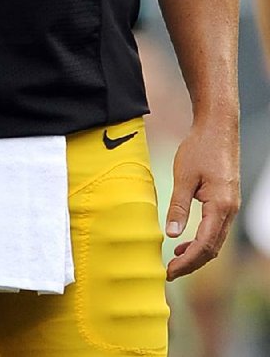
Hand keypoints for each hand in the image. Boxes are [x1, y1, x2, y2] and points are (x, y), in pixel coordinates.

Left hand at [164, 119, 239, 279]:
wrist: (218, 128)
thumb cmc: (200, 148)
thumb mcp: (184, 176)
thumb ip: (178, 206)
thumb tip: (171, 234)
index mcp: (220, 207)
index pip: (205, 246)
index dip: (187, 262)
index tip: (169, 271)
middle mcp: (229, 210)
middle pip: (213, 249)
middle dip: (191, 263)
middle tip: (169, 272)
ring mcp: (230, 206)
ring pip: (215, 240)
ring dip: (196, 252)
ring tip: (174, 259)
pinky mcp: (226, 201)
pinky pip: (215, 229)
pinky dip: (201, 239)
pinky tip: (183, 240)